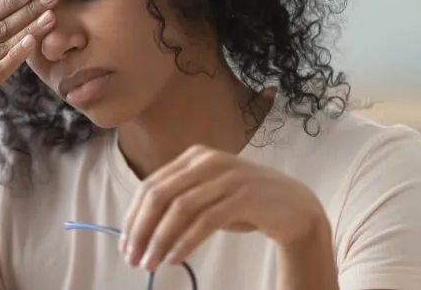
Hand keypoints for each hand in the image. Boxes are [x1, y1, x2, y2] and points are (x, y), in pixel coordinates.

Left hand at [120, 145, 327, 271]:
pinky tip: (174, 258)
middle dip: (141, 229)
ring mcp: (227, 176)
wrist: (296, 206)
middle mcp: (208, 160)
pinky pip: (205, 220)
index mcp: (194, 156)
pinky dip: (185, 241)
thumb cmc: (245, 203)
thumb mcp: (208, 194)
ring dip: (160, 239)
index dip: (133, 216)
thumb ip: (179, 201)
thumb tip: (140, 229)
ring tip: (150, 263)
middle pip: (160, 195)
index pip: (151, 185)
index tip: (124, 243)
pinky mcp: (244, 196)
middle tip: (132, 257)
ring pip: (180, 208)